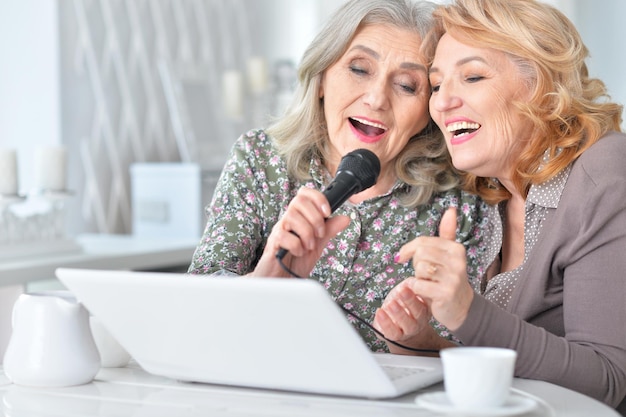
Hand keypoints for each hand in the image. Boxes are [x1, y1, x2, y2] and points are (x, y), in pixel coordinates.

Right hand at [251, 187, 349, 277]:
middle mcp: (287, 221)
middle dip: (315, 218)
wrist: (282, 281)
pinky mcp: (272, 244)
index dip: (317, 198)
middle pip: (299, 201)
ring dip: (307, 233)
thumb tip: (345, 218)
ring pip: (292, 217)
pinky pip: (284, 236)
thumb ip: (329, 230)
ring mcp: (279, 231)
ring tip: (309, 247)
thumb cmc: (295, 262)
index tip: (327, 212)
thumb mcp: (318, 245)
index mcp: (299, 218)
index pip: (304, 194)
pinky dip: (296, 246)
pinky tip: (298, 252)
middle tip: (319, 235)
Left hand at [373, 280, 439, 353]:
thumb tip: (412, 281)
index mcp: (425, 306)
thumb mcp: (408, 290)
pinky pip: (392, 331)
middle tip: (402, 292)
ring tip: (391, 304)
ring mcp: (408, 329)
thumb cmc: (403, 304)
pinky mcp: (396, 335)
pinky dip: (385, 322)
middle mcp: (420, 319)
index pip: (427, 300)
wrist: (397, 323)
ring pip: (407, 324)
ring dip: (399, 313)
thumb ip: (411, 284)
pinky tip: (380, 312)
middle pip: (418, 312)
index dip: (420, 293)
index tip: (410, 286)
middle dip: (410, 301)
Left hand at [397, 207, 473, 331]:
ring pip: (419, 269)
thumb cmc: (449, 279)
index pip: (423, 242)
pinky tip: (426, 293)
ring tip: (428, 283)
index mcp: (456, 249)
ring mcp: (453, 277)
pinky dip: (417, 289)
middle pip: (420, 254)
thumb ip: (447, 233)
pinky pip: (418, 284)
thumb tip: (451, 210)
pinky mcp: (445, 292)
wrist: (461, 308)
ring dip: (418, 278)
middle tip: (424, 274)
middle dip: (416, 265)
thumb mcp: (449, 255)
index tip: (402, 257)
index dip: (408, 249)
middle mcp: (457, 261)